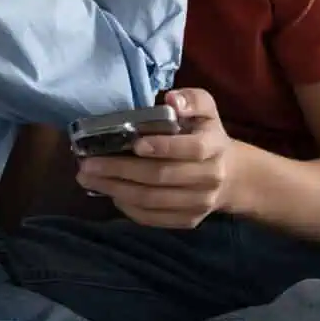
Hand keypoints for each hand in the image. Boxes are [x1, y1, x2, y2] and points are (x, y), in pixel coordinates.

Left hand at [76, 88, 232, 228]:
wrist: (231, 176)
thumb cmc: (206, 134)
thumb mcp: (205, 109)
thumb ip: (191, 99)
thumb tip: (171, 101)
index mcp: (214, 146)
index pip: (192, 149)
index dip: (164, 147)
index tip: (135, 144)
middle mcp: (210, 178)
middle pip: (162, 177)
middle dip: (121, 170)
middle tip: (88, 164)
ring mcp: (199, 203)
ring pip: (152, 200)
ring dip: (116, 190)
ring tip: (88, 179)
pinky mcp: (188, 221)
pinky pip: (153, 218)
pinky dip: (128, 208)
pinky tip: (110, 194)